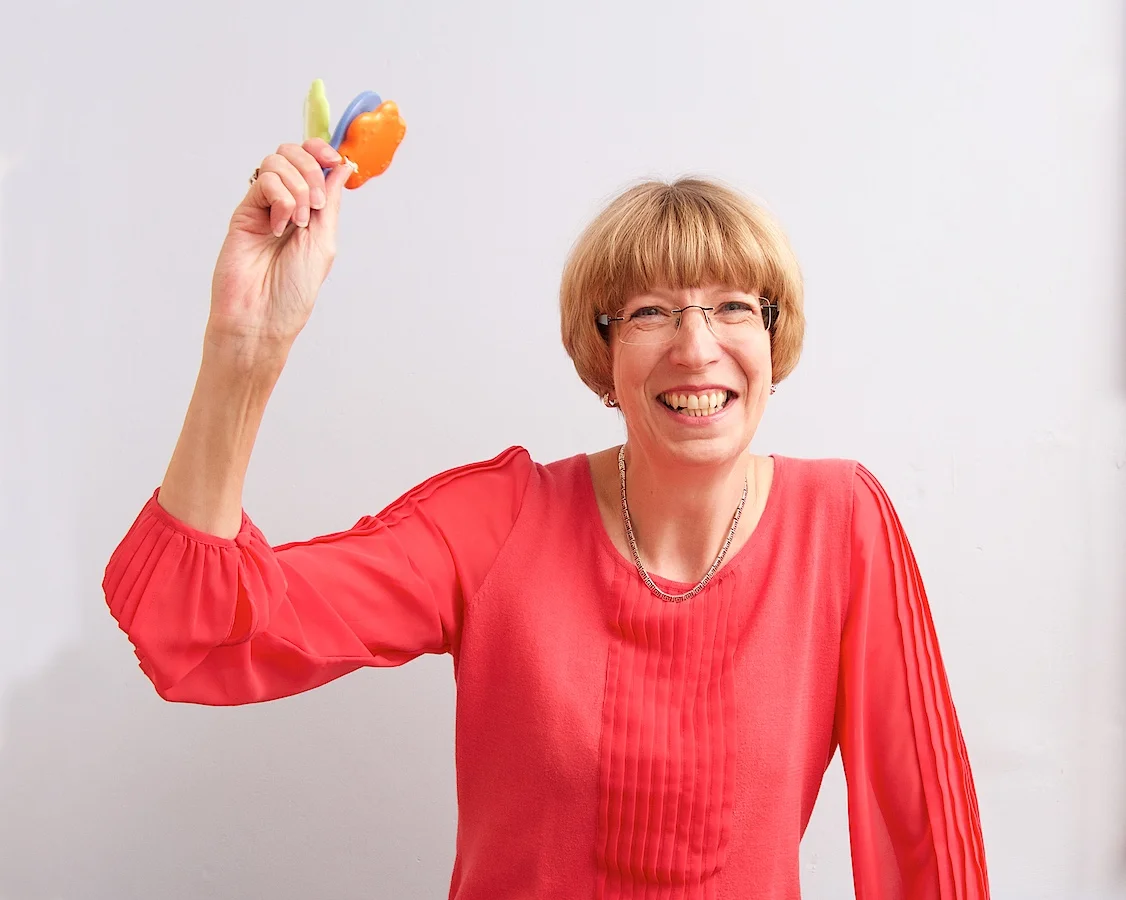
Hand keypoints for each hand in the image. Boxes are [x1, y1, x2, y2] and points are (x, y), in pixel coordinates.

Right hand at [206, 139, 353, 363]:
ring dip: (296, 188)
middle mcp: (286, 204)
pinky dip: (280, 198)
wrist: (262, 314)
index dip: (323, 152)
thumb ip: (330, 202)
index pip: (314, 163)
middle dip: (312, 170)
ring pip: (277, 162)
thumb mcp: (324, 241)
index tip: (335, 159)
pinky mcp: (245, 211)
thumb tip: (341, 167)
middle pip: (294, 154)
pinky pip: (263, 181)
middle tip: (314, 205)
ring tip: (296, 222)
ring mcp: (264, 206)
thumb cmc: (293, 290)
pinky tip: (279, 226)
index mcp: (310, 211)